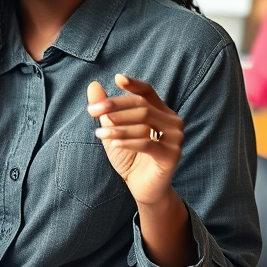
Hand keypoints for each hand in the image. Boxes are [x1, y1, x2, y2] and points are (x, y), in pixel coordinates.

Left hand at [86, 75, 184, 206]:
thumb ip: (105, 109)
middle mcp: (172, 121)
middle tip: (92, 110)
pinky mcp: (172, 155)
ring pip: (144, 123)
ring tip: (99, 133)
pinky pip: (147, 143)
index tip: (117, 79)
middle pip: (142, 106)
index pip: (148, 92)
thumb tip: (93, 85)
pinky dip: (128, 141)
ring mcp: (175, 138)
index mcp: (160, 111)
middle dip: (115, 106)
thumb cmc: (129, 157)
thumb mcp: (113, 130)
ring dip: (118, 126)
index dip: (134, 84)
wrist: (142, 188)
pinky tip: (113, 143)